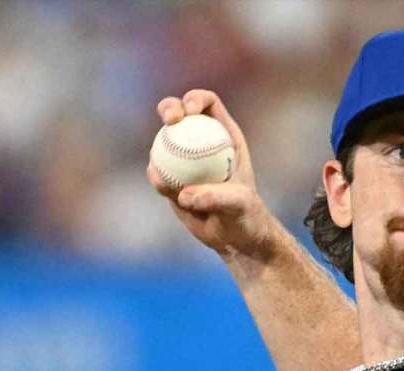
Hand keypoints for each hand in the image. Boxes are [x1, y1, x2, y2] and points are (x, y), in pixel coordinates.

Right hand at [147, 89, 273, 260]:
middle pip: (180, 114)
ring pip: (165, 143)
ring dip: (158, 145)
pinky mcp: (173, 181)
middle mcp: (203, 143)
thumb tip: (184, 193)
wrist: (236, 238)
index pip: (208, 104)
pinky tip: (159, 182)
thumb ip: (217, 196)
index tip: (189, 112)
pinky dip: (157, 176)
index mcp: (225, 136)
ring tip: (159, 161)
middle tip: (170, 121)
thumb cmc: (246, 216)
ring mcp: (185, 161)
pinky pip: (160, 174)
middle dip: (170, 108)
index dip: (195, 99)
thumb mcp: (240, 204)